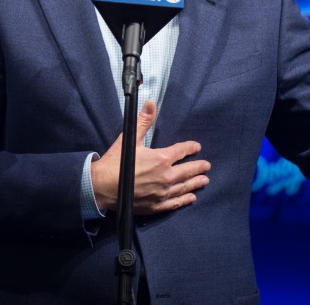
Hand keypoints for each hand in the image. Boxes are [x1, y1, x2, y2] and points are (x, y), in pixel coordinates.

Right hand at [91, 100, 210, 214]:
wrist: (102, 187)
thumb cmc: (115, 163)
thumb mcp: (130, 139)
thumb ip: (143, 121)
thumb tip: (151, 103)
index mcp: (161, 159)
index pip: (181, 151)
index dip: (190, 148)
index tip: (196, 147)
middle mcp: (166, 177)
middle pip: (187, 171)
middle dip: (198, 167)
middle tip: (207, 166)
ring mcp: (162, 193)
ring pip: (184, 187)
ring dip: (195, 183)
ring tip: (205, 180)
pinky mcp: (156, 206)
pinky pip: (175, 203)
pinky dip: (184, 199)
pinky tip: (191, 198)